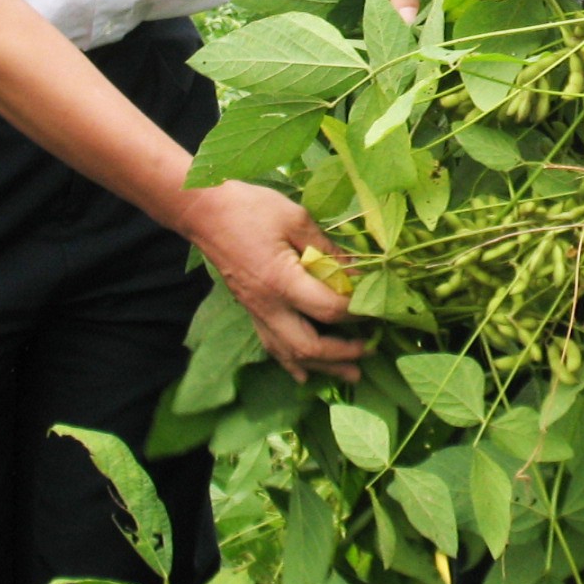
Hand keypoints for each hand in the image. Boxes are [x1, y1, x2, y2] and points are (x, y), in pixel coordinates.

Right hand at [176, 180, 363, 382]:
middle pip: (309, 346)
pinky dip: (291, 362)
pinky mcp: (250, 310)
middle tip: (370, 349)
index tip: (378, 306)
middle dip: (343, 353)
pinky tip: (304, 374)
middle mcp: (268, 306)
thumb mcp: (296, 219)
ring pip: (290, 354)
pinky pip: (272, 345)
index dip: (357, 312)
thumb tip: (355, 271)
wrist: (205, 212)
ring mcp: (256, 312)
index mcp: (282, 282)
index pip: (328, 309)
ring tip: (350, 374)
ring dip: (322, 367)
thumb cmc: (251, 209)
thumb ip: (327, 249)